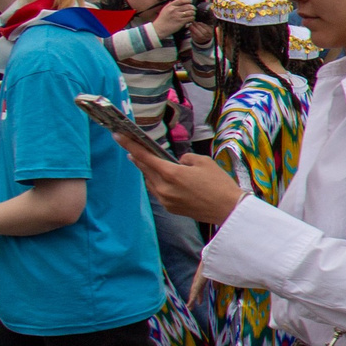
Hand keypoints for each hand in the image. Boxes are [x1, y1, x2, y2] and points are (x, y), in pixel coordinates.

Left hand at [120, 138, 244, 226]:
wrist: (228, 210)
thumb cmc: (219, 184)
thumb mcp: (204, 162)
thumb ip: (185, 158)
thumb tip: (178, 162)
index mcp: (171, 173)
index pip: (144, 156)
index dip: (130, 145)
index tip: (118, 136)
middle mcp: (163, 187)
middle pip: (144, 169)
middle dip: (138, 157)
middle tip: (132, 148)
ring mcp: (165, 199)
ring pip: (150, 181)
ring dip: (149, 171)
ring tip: (151, 163)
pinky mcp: (170, 208)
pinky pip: (158, 192)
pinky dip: (158, 183)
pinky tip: (165, 179)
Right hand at [152, 0, 197, 37]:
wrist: (159, 28)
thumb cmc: (162, 19)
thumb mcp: (165, 9)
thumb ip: (171, 4)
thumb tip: (177, 0)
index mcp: (170, 6)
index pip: (181, 0)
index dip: (188, 0)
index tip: (190, 1)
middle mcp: (174, 10)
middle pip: (188, 6)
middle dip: (193, 7)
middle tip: (194, 9)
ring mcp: (178, 16)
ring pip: (191, 12)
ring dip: (193, 13)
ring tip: (193, 14)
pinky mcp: (181, 21)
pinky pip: (190, 18)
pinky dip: (192, 18)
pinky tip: (191, 19)